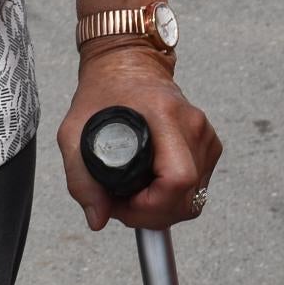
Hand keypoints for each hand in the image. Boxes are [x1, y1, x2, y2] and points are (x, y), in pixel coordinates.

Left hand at [59, 43, 224, 231]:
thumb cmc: (102, 94)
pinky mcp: (209, 141)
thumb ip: (81, 180)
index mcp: (164, 116)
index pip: (178, 178)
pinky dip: (175, 195)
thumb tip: (98, 219)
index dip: (151, 205)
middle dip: (153, 214)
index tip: (123, 203)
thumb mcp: (74, 134)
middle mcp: (193, 124)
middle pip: (189, 195)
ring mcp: (205, 133)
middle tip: (122, 204)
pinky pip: (198, 186)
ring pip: (195, 196)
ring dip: (164, 207)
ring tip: (134, 193)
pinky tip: (151, 184)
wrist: (129, 65)